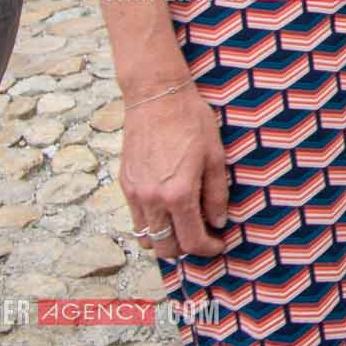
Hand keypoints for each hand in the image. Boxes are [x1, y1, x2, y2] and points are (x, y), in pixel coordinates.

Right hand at [121, 80, 230, 259]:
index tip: (219, 244)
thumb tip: (217, 222)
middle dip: (186, 249)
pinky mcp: (125, 184)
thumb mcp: (215, 156)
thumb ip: (216, 194)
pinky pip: (136, 218)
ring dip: (165, 240)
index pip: (191, 240)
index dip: (208, 248)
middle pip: (166, 248)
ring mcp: (135, 193)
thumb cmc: (191, 121)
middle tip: (203, 237)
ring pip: (146, 237)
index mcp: (178, 194)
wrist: (156, 96)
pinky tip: (168, 210)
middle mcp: (152, 200)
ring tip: (184, 227)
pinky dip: (151, 224)